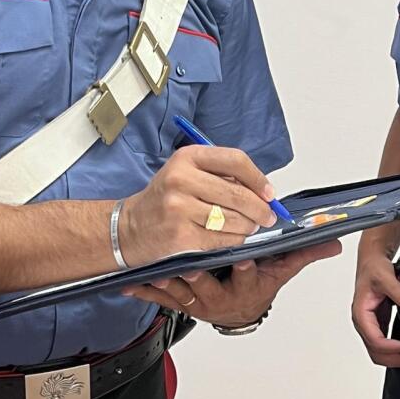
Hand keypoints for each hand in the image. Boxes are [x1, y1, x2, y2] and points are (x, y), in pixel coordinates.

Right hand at [118, 146, 277, 266]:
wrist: (131, 228)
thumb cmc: (165, 200)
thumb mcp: (186, 173)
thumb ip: (221, 175)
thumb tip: (262, 191)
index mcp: (187, 157)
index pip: (236, 161)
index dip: (258, 179)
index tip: (268, 193)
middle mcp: (182, 179)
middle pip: (239, 194)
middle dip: (261, 209)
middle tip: (268, 216)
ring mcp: (180, 209)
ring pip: (234, 220)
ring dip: (248, 227)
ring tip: (247, 227)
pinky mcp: (182, 236)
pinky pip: (223, 240)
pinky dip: (234, 241)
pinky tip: (230, 237)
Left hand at [123, 241, 341, 327]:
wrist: (237, 311)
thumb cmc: (257, 286)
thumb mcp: (280, 271)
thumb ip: (302, 253)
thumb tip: (334, 243)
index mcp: (246, 285)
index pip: (246, 275)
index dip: (243, 267)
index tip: (240, 257)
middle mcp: (221, 297)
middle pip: (208, 285)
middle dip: (196, 275)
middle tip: (184, 263)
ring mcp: (198, 301)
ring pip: (180, 292)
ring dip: (167, 282)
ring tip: (156, 271)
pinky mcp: (179, 303)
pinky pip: (159, 300)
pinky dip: (143, 292)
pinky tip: (128, 286)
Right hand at [352, 238, 399, 367]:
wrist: (371, 262)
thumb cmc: (373, 268)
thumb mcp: (385, 276)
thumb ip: (397, 290)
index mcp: (361, 314)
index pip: (375, 340)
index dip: (394, 347)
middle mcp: (363, 323)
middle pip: (376, 352)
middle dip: (396, 357)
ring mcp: (370, 326)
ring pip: (378, 353)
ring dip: (396, 358)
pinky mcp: (378, 325)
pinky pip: (383, 346)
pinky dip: (395, 352)